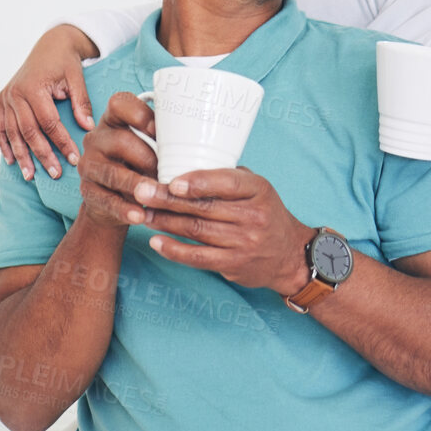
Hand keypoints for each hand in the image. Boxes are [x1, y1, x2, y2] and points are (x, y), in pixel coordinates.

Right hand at [0, 25, 99, 180]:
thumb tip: (87, 128)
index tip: (74, 159)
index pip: (49, 122)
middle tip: (55, 173)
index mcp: (33, 87)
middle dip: (42, 155)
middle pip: (28, 131)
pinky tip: (12, 160)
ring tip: (31, 175)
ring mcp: (6, 98)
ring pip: (12, 133)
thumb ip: (81, 102)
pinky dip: (3, 144)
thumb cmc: (64, 61)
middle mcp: (15, 93)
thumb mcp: (76, 78)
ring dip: (21, 156)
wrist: (50, 45)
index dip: (62, 142)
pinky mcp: (1, 101)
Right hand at [76, 92, 159, 229]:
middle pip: (120, 141)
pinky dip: (125, 209)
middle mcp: (97, 138)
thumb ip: (164, 141)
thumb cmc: (140, 167)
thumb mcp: (149, 148)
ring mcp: (89, 165)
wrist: (114, 201)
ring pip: (112, 172)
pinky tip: (140, 215)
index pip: (119, 103)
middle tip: (168, 173)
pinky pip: (106, 200)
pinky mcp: (88, 191)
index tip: (159, 131)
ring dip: (136, 184)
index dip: (139, 114)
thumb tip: (203, 142)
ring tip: (155, 195)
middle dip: (147, 158)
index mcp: (114, 120)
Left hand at [130, 167, 313, 295]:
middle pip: (204, 207)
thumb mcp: (256, 189)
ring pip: (197, 230)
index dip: (198, 182)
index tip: (172, 181)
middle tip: (141, 191)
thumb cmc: (264, 214)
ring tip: (142, 212)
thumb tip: (182, 166)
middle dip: (168, 199)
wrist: (289, 255)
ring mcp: (244, 242)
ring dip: (165, 221)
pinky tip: (155, 241)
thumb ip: (226, 178)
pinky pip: (198, 257)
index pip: (227, 182)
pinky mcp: (234, 264)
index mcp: (258, 190)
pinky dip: (174, 250)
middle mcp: (253, 216)